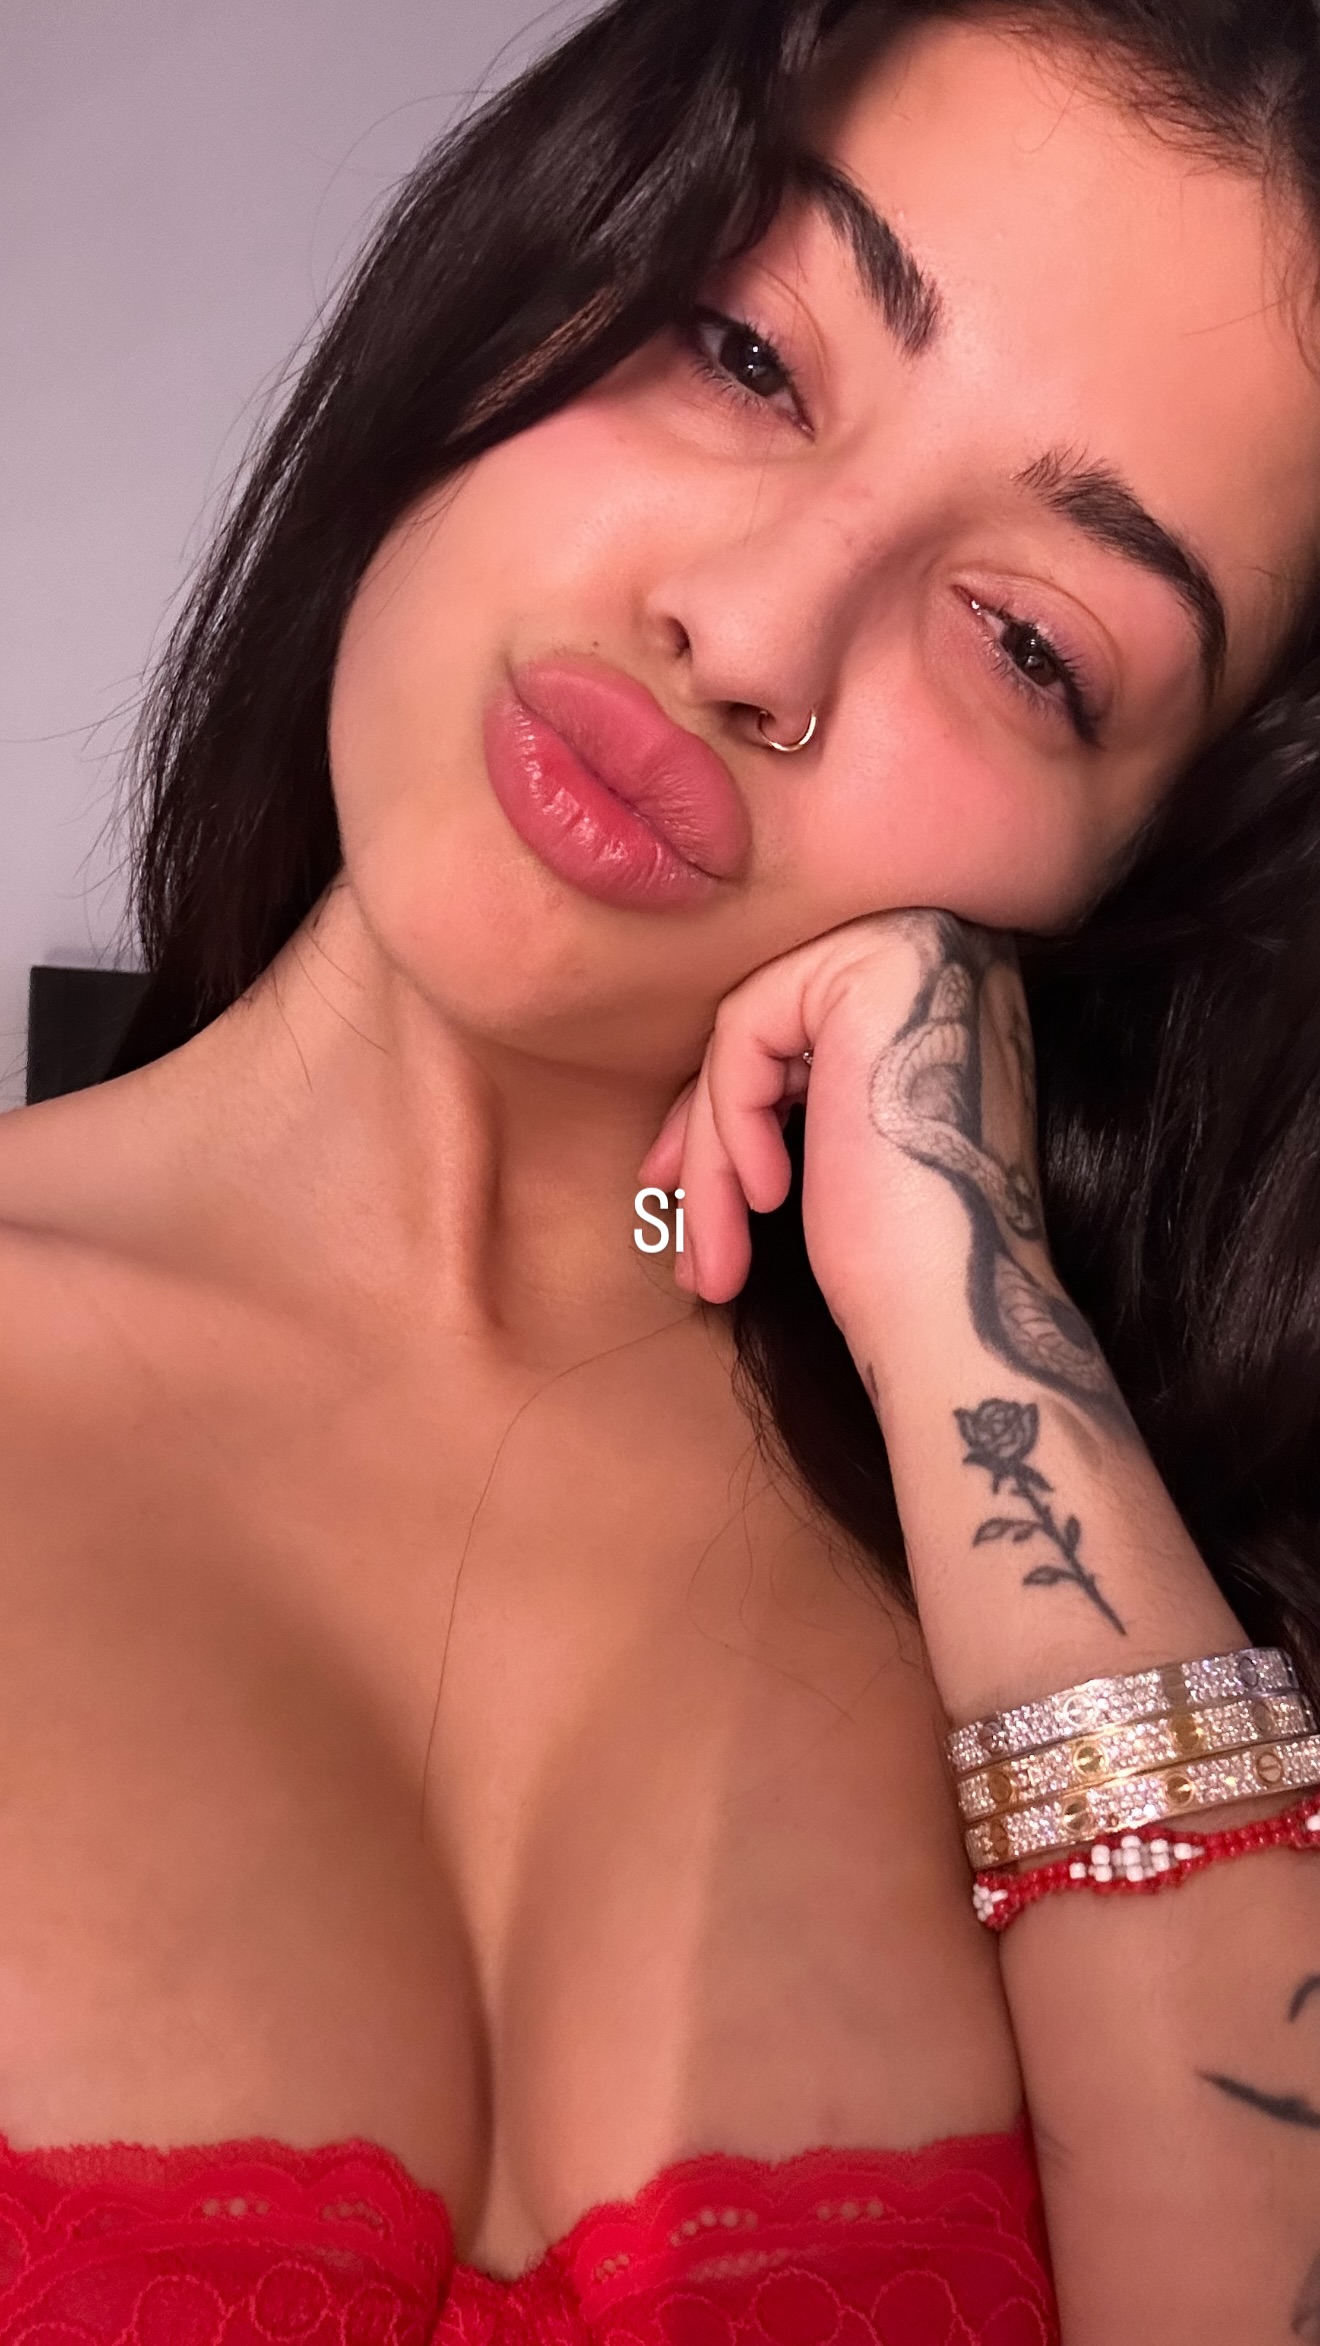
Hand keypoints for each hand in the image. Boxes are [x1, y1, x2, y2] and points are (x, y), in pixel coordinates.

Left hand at [640, 909, 1117, 1426]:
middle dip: (707, 1128)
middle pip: (773, 1026)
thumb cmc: (909, 1259)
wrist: (965, 1313)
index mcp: (948, 997)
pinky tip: (764, 1196)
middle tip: (671, 1212)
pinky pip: (748, 1030)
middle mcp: (945, 954)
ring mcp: (919, 950)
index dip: (734, 1111)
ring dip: (712, 1149)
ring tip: (709, 1256)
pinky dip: (732, 1119)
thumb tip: (698, 1095)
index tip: (685, 1189)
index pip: (803, 1031)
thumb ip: (803, 1087)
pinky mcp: (878, 968)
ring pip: (751, 1033)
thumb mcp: (849, 1145)